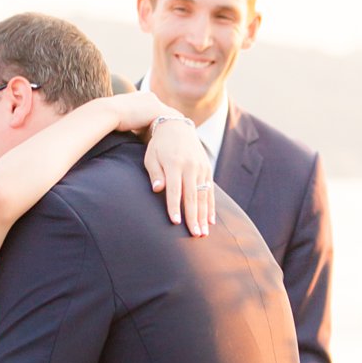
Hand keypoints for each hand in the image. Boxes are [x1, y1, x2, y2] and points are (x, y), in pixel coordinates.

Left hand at [143, 115, 214, 235]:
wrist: (176, 127)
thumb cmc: (159, 146)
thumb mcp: (151, 157)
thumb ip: (155, 173)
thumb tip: (157, 189)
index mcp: (175, 163)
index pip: (175, 189)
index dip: (174, 206)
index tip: (175, 222)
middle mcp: (190, 166)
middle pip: (192, 196)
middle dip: (193, 217)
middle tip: (195, 235)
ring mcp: (201, 168)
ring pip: (203, 196)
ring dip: (203, 216)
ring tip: (203, 233)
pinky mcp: (207, 169)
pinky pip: (210, 191)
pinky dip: (211, 206)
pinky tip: (210, 221)